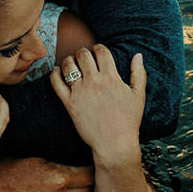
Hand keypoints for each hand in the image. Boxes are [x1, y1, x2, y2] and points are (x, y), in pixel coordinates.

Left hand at [50, 45, 145, 165]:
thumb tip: (138, 55)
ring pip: (68, 65)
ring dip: (69, 60)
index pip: (101, 51)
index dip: (98, 48)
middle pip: (83, 54)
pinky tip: (57, 72)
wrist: (114, 143)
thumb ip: (139, 73)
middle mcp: (94, 82)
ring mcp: (80, 92)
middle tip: (84, 57)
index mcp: (111, 77)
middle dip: (83, 52)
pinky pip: (56, 82)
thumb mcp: (139, 95)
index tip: (97, 51)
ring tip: (72, 64)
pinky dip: (54, 73)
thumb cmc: (129, 120)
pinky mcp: (69, 103)